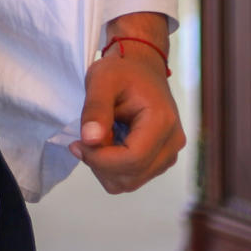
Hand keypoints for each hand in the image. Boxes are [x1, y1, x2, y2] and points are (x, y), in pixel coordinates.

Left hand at [71, 21, 184, 193]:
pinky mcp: (161, 159)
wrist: (141, 68)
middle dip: (100, 163)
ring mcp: (169, 154)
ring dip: (105, 167)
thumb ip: (95, 109)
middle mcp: (172, 143)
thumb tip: (90, 140)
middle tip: (85, 138)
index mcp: (163, 122)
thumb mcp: (101, 80)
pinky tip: (108, 143)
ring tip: (99, 136)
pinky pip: (132, 177)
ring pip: (130, 182)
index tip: (78, 143)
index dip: (100, 159)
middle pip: (131, 176)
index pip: (132, 160)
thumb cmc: (122, 71)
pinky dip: (113, 167)